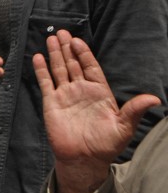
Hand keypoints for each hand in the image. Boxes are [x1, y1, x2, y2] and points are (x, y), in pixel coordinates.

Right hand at [32, 29, 159, 192]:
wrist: (83, 159)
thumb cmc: (106, 145)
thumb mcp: (124, 127)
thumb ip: (135, 110)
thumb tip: (155, 99)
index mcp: (99, 92)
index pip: (91, 67)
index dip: (84, 53)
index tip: (78, 41)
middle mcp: (81, 90)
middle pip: (73, 64)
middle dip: (67, 48)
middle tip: (61, 32)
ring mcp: (65, 95)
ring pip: (59, 70)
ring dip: (55, 54)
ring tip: (51, 39)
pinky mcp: (51, 103)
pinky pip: (45, 83)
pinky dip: (41, 70)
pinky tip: (38, 57)